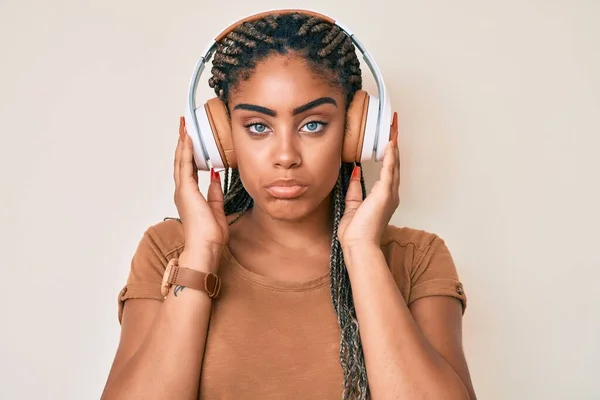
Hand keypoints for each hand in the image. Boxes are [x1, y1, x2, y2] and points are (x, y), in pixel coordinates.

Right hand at [174, 117, 227, 270]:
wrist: (205, 248)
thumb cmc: (210, 236)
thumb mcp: (217, 209)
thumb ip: (214, 193)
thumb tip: (217, 177)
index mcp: (190, 196)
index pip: (189, 168)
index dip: (190, 152)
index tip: (191, 138)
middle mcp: (183, 191)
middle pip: (181, 160)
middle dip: (183, 141)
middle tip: (184, 125)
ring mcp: (183, 190)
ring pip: (181, 160)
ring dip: (183, 142)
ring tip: (184, 125)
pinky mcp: (186, 191)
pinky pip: (185, 166)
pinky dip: (186, 151)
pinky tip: (189, 139)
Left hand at [337, 112, 399, 248]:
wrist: (358, 246)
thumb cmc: (355, 232)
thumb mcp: (352, 205)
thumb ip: (354, 188)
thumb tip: (353, 172)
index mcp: (384, 197)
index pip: (388, 170)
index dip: (389, 153)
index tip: (388, 138)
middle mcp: (391, 193)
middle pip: (395, 162)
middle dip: (393, 143)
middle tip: (393, 125)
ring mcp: (390, 193)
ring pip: (395, 163)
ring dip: (394, 144)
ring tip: (393, 127)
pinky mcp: (385, 194)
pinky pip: (390, 170)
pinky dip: (390, 156)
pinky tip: (390, 143)